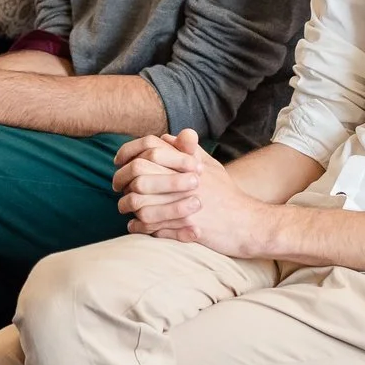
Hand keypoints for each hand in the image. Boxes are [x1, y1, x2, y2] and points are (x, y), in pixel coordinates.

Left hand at [113, 130, 275, 256]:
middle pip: (138, 173)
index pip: (149, 147)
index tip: (118, 161)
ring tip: (125, 208)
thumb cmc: (227, 194)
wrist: (247, 223)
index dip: (128, 152)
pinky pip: (150, 226)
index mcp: (187, 162)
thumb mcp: (210, 166)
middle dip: (121, 179)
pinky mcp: (183, 227)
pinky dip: (138, 226)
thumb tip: (164, 137)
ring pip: (139, 202)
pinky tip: (135, 226)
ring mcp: (182, 203)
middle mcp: (183, 180)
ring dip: (127, 205)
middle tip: (116, 186)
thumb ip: (187, 150)